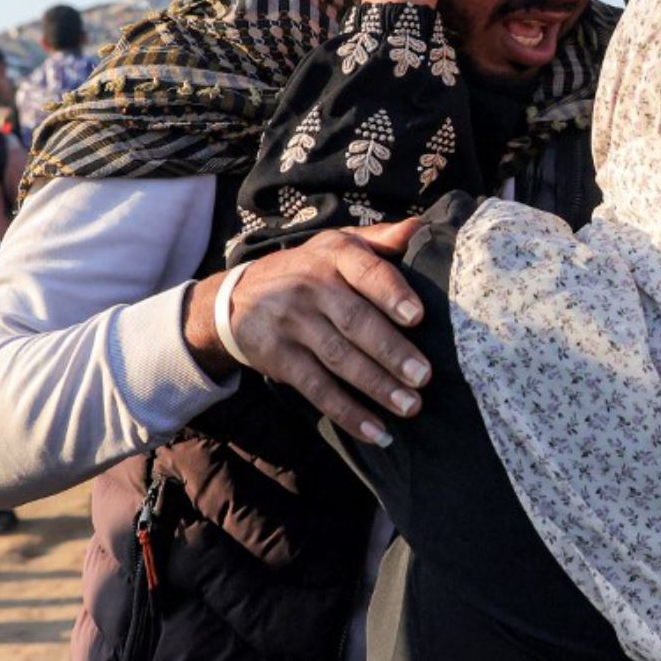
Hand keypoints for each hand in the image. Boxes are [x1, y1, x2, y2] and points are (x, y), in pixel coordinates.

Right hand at [184, 220, 429, 445]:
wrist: (236, 297)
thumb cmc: (309, 269)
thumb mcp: (338, 244)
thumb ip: (381, 239)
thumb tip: (421, 228)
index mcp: (334, 254)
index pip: (364, 270)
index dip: (390, 293)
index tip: (417, 316)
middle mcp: (310, 285)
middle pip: (355, 321)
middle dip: (391, 351)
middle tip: (423, 377)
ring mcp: (292, 323)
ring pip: (338, 358)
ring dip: (375, 386)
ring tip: (409, 405)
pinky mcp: (279, 357)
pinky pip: (316, 387)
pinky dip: (346, 412)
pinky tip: (375, 431)